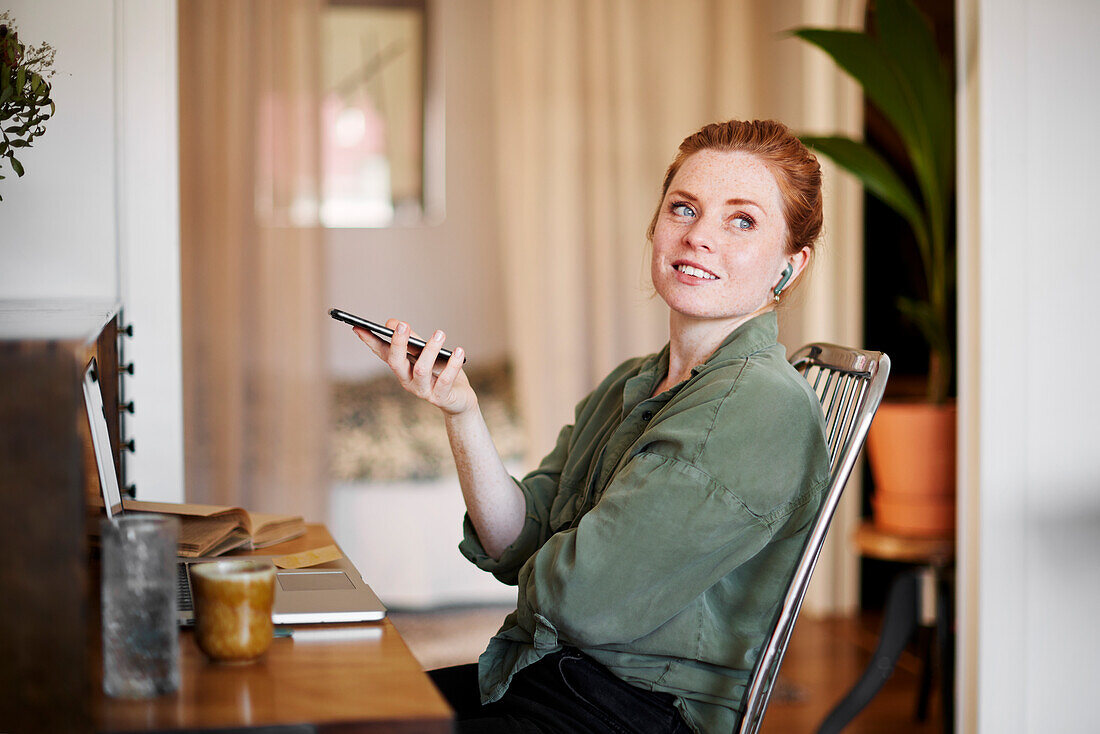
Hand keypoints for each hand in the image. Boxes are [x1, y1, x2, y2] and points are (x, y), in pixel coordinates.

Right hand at [354, 319, 475, 415]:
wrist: (459, 400)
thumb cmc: (441, 372)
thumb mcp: (427, 354)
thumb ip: (413, 340)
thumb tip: (396, 323)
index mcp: (402, 368)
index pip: (382, 353)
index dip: (370, 342)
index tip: (358, 327)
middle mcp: (408, 380)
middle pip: (396, 363)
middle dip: (398, 343)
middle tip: (403, 324)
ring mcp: (423, 390)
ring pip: (422, 370)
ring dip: (430, 350)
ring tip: (440, 333)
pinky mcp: (440, 397)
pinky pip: (445, 380)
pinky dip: (453, 364)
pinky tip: (459, 351)